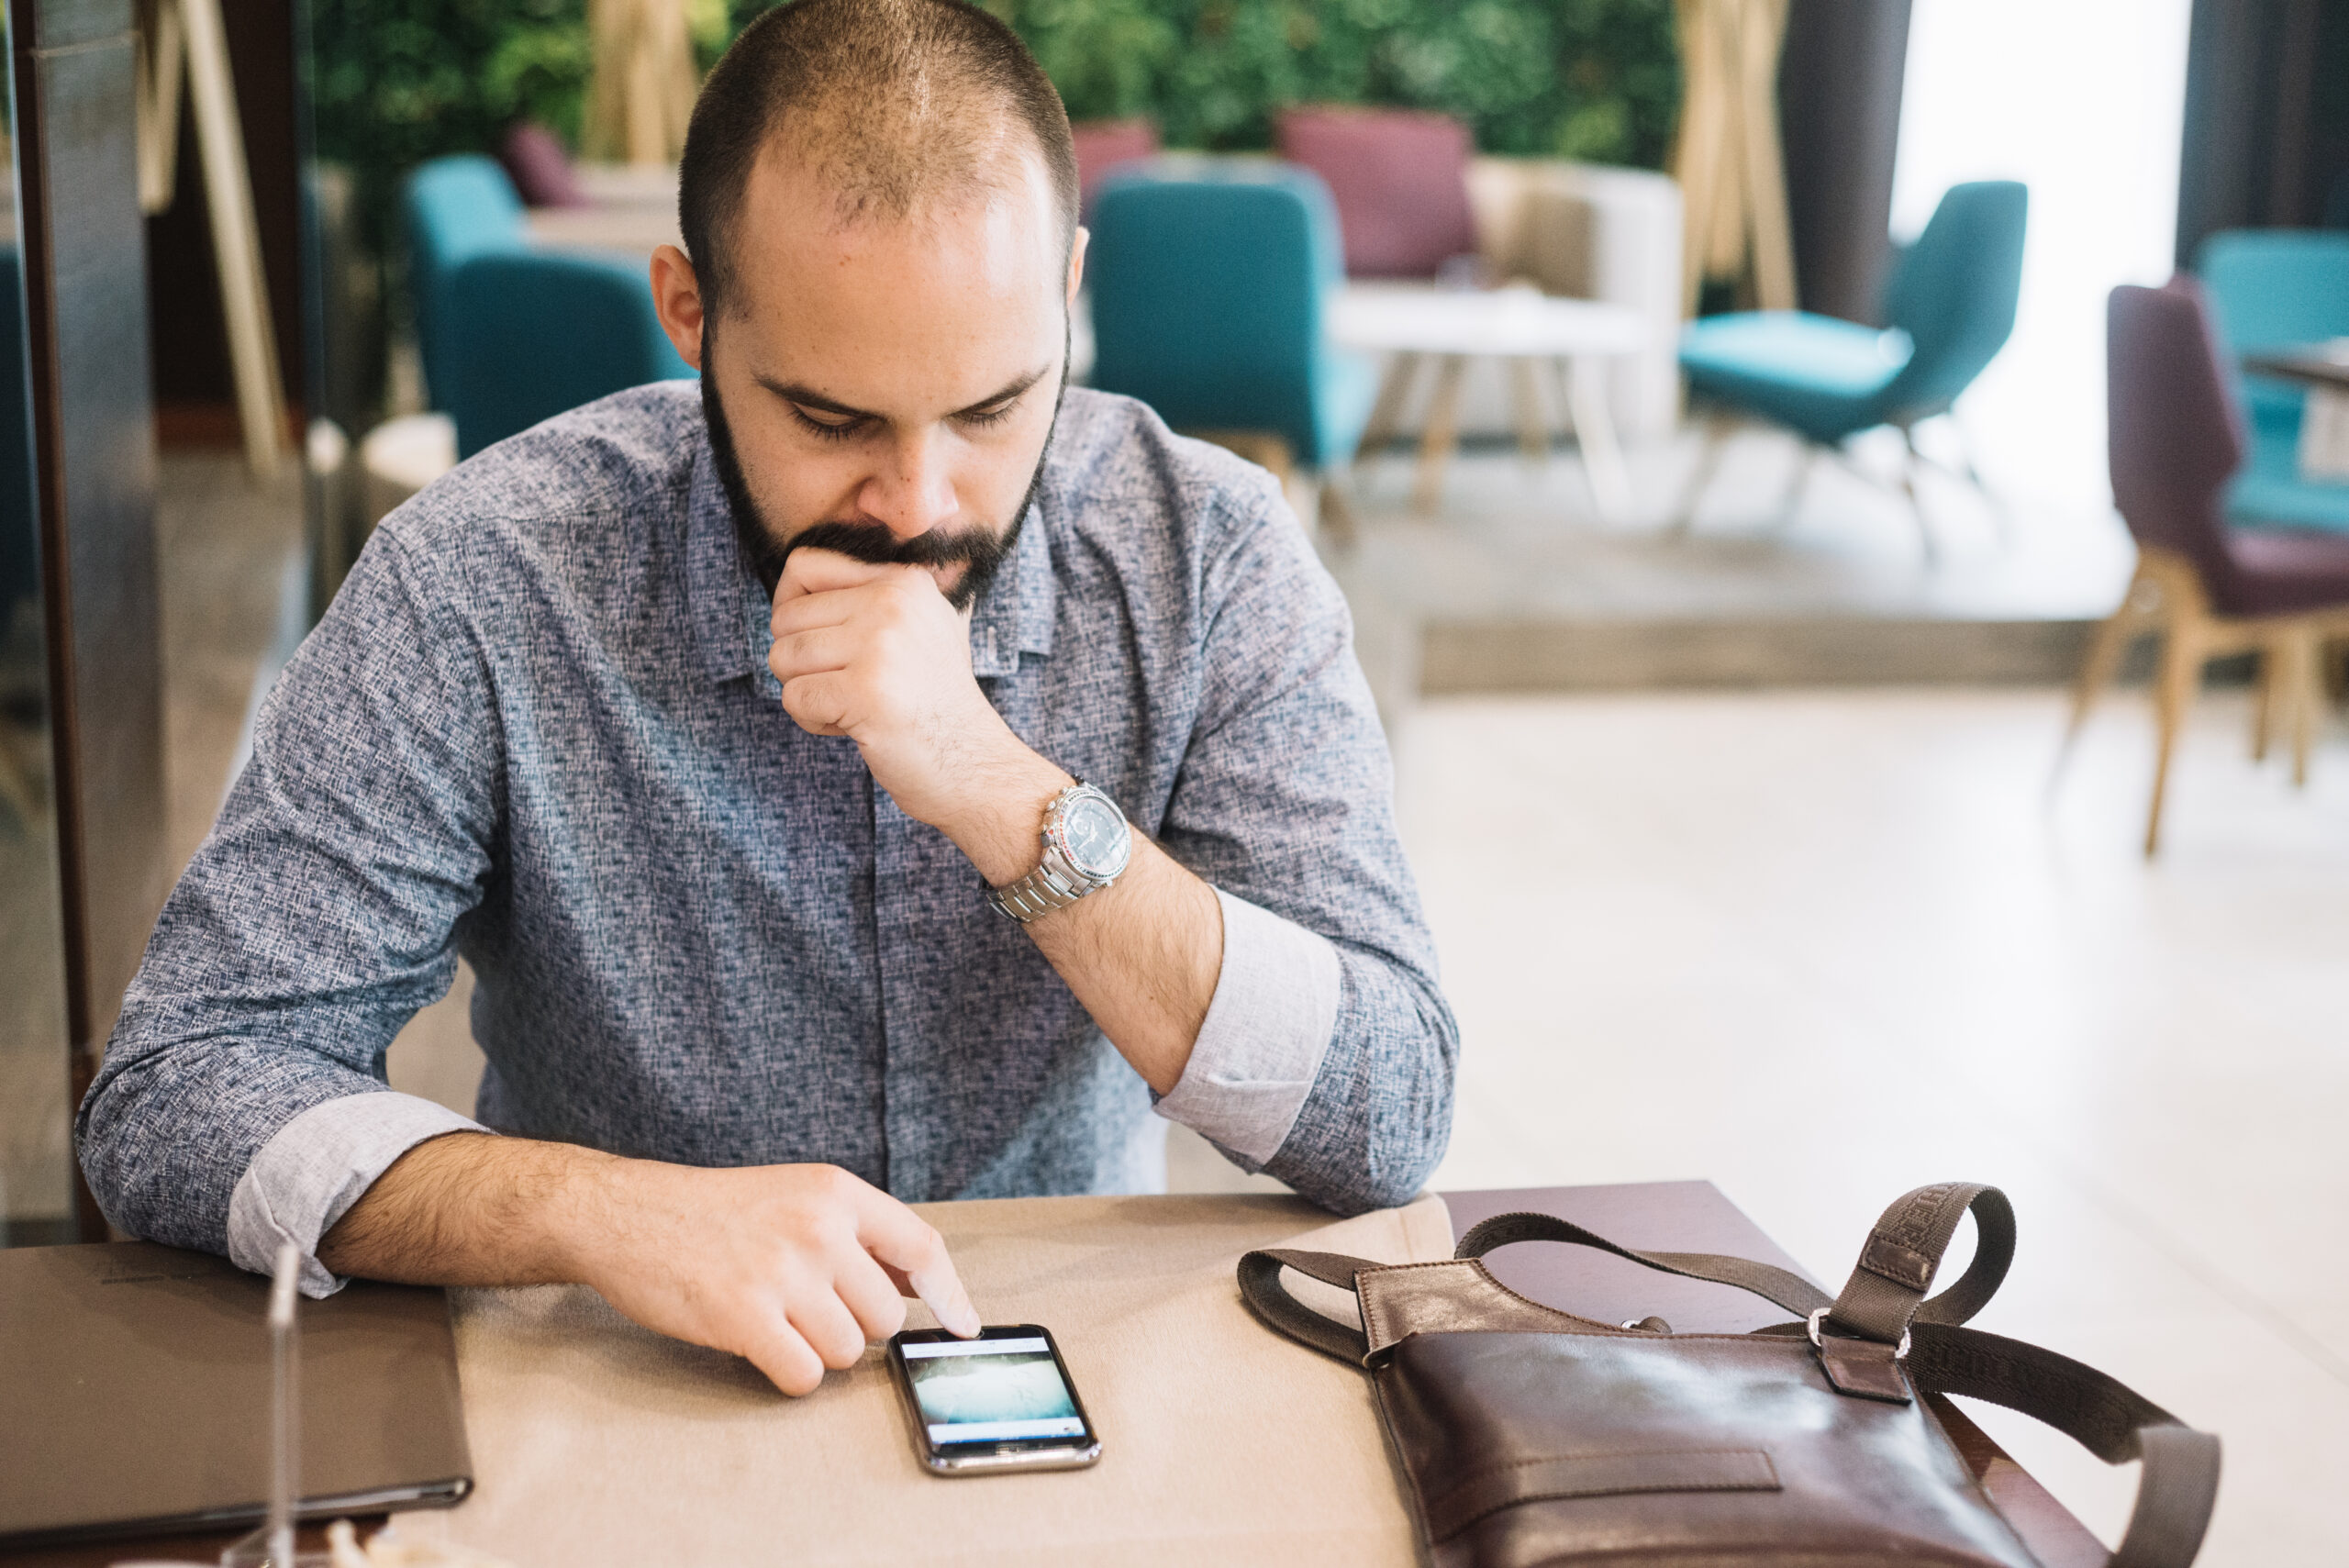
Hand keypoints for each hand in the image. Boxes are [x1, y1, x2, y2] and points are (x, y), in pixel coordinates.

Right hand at [576, 1159, 980, 1396]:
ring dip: (816, 1350)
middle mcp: (817, 1227)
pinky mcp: (744, 1317)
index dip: (950, 1294)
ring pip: (847, 1352)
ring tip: (774, 1318)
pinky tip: (759, 1344)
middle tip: (807, 1308)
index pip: (922, 1246)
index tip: (964, 1325)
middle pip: (884, 1317)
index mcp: (835, 1192)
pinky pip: (805, 1375)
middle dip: (853, 1326)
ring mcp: (782, 1273)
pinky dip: (788, 1373)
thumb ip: (854, 1235)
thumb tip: (918, 1286)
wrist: (626, 1215)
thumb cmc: (713, 1212)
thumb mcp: (795, 1196)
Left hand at [768, 549, 1065, 867]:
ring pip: (782, 657)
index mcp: (904, 580)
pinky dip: (813, 721)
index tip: (817, 643)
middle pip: (785, 618)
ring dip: (806, 692)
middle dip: (800, 662)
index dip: (791, 607)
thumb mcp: (923, 627)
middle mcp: (893, 602)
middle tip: (847, 686)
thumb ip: (874, 595)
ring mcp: (880, 645)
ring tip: (852, 707)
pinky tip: (853, 727)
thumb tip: (795, 581)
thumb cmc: (936, 703)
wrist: (974, 764)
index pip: (804, 565)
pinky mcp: (865, 691)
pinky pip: (793, 697)